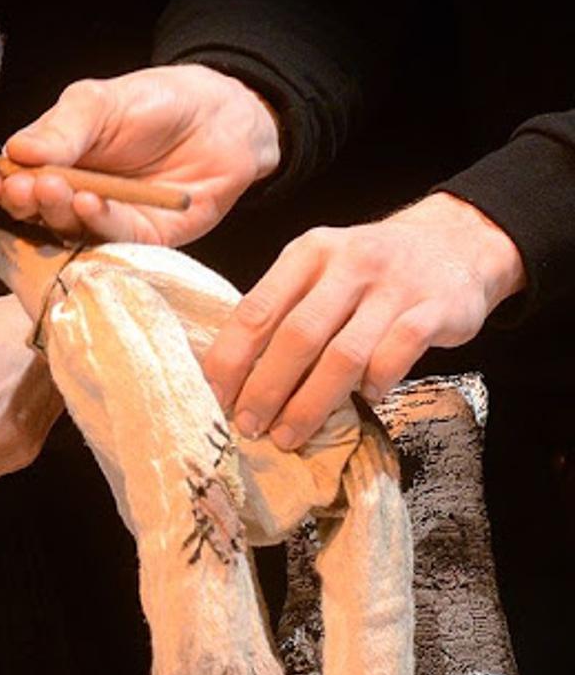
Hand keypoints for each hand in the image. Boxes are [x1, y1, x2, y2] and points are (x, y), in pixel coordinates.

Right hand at [0, 64, 279, 245]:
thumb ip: (61, 129)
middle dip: (21, 202)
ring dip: (55, 213)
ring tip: (52, 188)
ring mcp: (103, 223)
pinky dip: (98, 222)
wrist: (223, 117)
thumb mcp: (100, 102)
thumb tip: (16, 151)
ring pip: (67, 230)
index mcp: (50, 164)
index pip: (9, 184)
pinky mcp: (139, 241)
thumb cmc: (156, 104)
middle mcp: (70, 199)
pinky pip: (111, 238)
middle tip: (21, 187)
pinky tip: (89, 201)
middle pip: (31, 214)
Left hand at [203, 192, 525, 449]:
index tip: (216, 397)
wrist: (457, 240)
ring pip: (344, 353)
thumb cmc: (370, 270)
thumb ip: (283, 310)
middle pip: (297, 335)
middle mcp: (349, 263)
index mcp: (308, 253)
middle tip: (249, 425)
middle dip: (266, 389)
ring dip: (311, 402)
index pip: (256, 310)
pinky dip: (377, 382)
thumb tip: (233, 375)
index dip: (231, 358)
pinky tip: (366, 400)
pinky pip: (398, 352)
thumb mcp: (320, 270)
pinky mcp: (436, 307)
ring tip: (289, 434)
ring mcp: (394, 285)